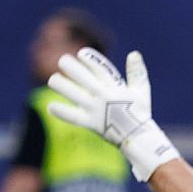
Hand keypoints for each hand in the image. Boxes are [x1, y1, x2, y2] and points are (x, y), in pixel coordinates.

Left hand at [46, 48, 179, 181]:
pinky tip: (51, 106)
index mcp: (116, 87)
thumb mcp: (142, 91)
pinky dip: (62, 112)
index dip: (90, 59)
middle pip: (83, 78)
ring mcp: (97, 110)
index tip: (81, 54)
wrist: (138, 138)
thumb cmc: (139, 113)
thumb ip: (137, 72)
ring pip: (75, 94)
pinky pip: (74, 117)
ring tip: (53, 80)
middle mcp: (105, 96)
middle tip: (62, 61)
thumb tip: (134, 54)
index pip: (100, 68)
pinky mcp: (92, 124)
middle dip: (70, 67)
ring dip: (62, 86)